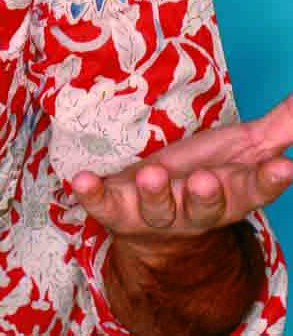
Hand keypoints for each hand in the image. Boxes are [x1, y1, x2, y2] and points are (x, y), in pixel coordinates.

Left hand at [72, 92, 292, 258]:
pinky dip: (92, 194)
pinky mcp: (117, 209)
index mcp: (229, 193)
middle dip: (206, 196)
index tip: (285, 167)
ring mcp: (154, 212)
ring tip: (151, 176)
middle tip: (205, 180)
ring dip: (155, 194)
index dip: (268, 181)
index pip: (254, 190)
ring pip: (158, 209)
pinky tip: (82, 180)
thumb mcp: (244, 149)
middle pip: (206, 208)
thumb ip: (280, 127)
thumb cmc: (205, 174)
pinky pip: (103, 204)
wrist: (154, 226)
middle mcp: (194, 209)